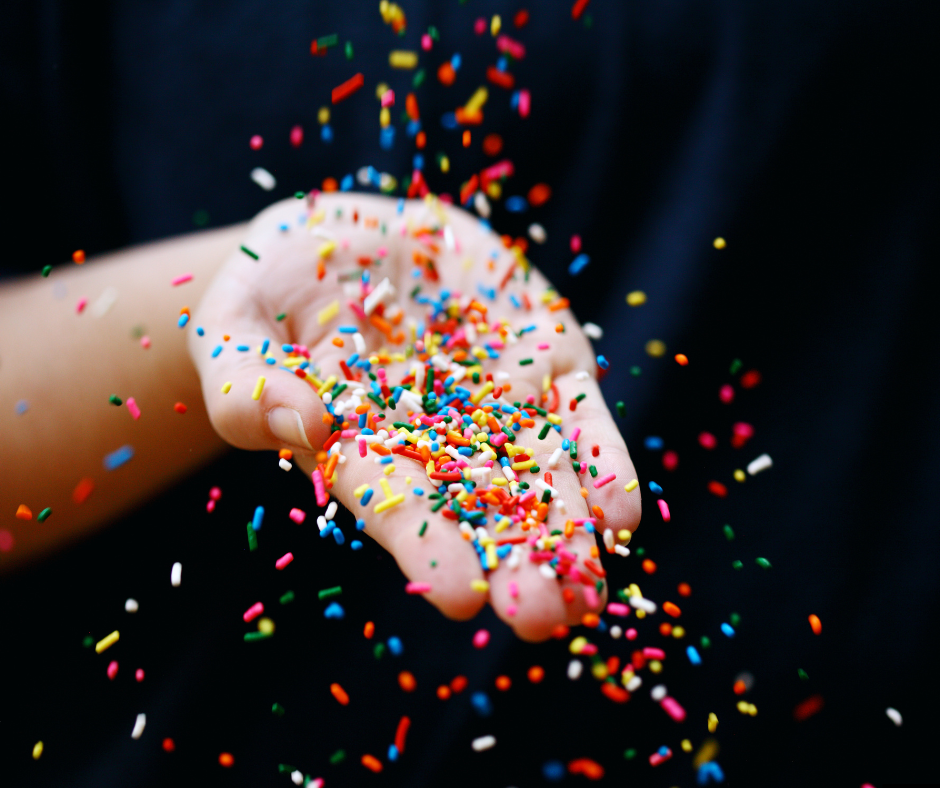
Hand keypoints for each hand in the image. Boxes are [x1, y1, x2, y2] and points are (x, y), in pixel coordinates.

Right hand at [190, 192, 640, 640]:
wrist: (341, 241)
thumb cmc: (271, 295)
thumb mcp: (235, 331)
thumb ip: (250, 386)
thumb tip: (302, 423)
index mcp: (364, 446)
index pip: (397, 506)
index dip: (427, 548)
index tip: (460, 594)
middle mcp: (438, 438)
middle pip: (480, 508)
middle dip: (513, 562)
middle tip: (541, 617)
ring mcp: (496, 398)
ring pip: (541, 475)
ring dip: (568, 530)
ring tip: (590, 591)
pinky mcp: (538, 353)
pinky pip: (576, 411)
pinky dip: (599, 457)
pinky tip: (620, 513)